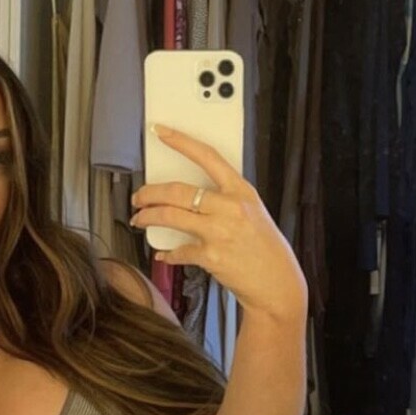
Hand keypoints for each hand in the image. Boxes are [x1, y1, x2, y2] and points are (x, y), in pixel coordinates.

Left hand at [131, 126, 307, 324]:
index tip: (161, 132)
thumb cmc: (265, 248)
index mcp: (241, 190)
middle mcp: (230, 207)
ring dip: (148, 217)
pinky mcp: (211, 256)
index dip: (181, 142)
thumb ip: (225, 200)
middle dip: (150, 193)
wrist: (277, 282)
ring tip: (140, 219)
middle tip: (139, 197)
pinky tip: (164, 254)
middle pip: (178, 190)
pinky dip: (167, 253)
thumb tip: (190, 197)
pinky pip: (179, 251)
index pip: (207, 156)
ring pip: (171, 216)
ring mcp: (220, 231)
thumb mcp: (252, 212)